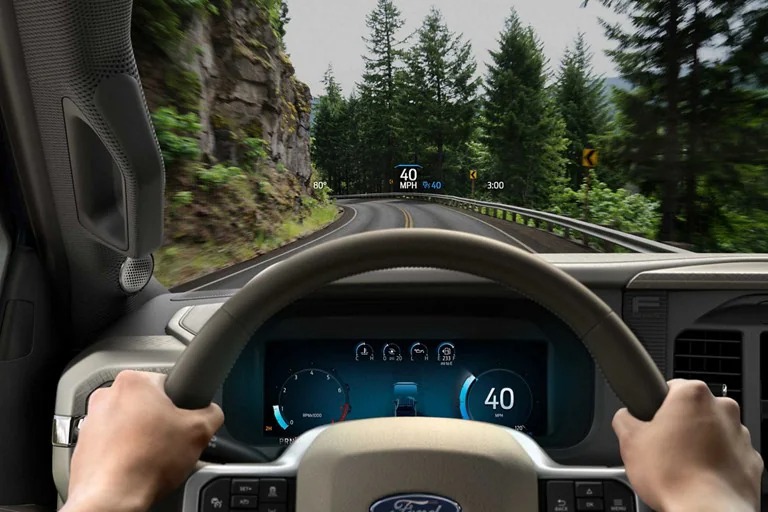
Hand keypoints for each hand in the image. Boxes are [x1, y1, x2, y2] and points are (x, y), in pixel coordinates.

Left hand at [64, 370, 223, 511]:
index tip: (183, 422)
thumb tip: (211, 413)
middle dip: (160, 421)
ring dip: (141, 436)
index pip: (169, 383)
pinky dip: (124, 452)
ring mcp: (91, 419)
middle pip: (148, 403)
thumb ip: (212, 413)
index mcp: (134, 381)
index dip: (182, 405)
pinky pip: (113, 442)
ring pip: (130, 422)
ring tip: (152, 457)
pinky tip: (136, 466)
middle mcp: (107, 395)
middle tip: (171, 441)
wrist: (112, 498)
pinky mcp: (83, 443)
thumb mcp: (199, 432)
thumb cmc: (146, 463)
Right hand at [613, 379, 761, 511]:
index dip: (656, 406)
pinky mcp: (751, 460)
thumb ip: (624, 417)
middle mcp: (722, 409)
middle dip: (679, 425)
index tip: (651, 424)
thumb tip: (626, 417)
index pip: (670, 387)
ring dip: (699, 443)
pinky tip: (699, 477)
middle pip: (693, 410)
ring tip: (681, 466)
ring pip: (713, 432)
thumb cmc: (673, 476)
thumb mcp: (629, 440)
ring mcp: (741, 435)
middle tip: (662, 447)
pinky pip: (728, 455)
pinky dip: (716, 462)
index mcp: (693, 395)